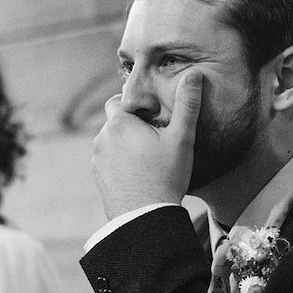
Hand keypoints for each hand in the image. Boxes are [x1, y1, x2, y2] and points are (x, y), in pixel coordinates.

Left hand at [91, 71, 202, 218]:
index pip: (120, 99)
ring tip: (148, 159)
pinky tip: (139, 173)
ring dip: (125, 144)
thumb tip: (194, 74)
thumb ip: (187, 105)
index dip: (136, 106)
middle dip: (131, 125)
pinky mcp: (98, 177)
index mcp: (119, 122)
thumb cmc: (165, 176)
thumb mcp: (182, 138)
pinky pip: (109, 160)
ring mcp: (97, 158)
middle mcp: (102, 137)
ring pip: (111, 141)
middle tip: (154, 139)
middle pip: (116, 121)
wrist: (145, 218)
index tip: (153, 118)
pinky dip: (120, 162)